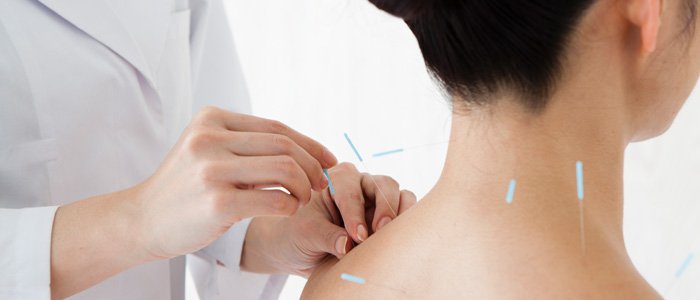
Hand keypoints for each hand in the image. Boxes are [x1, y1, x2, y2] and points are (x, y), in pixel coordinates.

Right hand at [131, 106, 336, 260]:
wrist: (142, 219)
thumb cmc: (185, 188)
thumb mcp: (207, 150)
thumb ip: (246, 142)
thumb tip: (305, 147)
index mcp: (211, 119)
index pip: (276, 127)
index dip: (310, 143)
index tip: (328, 160)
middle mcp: (209, 138)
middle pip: (284, 145)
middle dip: (313, 165)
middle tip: (321, 183)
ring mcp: (212, 170)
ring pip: (285, 169)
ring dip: (304, 186)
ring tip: (304, 198)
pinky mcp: (217, 203)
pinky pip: (275, 200)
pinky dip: (291, 206)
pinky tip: (288, 210)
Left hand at [241, 163, 416, 276]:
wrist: (299, 253)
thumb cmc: (297, 235)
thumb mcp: (305, 235)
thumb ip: (326, 237)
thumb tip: (347, 246)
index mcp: (336, 180)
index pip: (352, 190)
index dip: (355, 213)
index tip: (356, 236)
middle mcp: (361, 184)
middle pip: (384, 185)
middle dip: (384, 209)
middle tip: (379, 233)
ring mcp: (378, 200)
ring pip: (402, 197)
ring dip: (400, 216)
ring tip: (391, 238)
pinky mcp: (390, 218)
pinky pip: (408, 215)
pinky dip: (407, 226)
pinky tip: (397, 243)